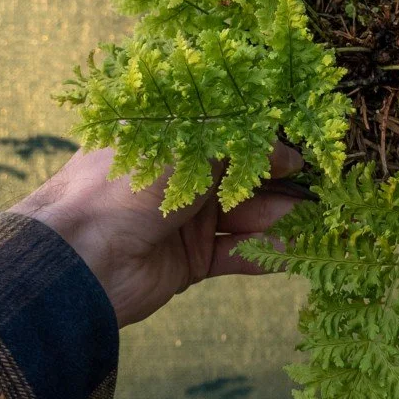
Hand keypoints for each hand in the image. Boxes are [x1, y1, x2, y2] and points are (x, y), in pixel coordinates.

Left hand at [8, 142, 300, 327]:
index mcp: (168, 140)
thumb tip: (289, 154)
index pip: (227, 136)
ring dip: (276, 219)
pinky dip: (261, 253)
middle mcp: (177, 178)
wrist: (82, 258)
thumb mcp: (192, 150)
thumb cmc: (130, 186)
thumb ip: (243, 149)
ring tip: (311, 221)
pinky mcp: (189, 262)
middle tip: (317, 191)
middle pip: (240, 178)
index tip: (300, 153)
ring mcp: (182, 221)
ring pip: (242, 217)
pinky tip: (290, 251)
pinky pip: (234, 254)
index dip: (264, 145)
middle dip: (278, 184)